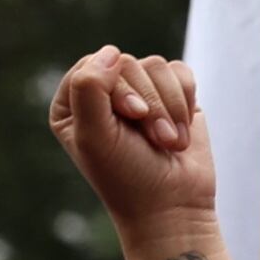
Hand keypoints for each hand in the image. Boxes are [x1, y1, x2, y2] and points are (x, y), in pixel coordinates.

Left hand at [51, 49, 233, 259]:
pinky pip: (180, 73)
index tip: (130, 117)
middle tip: (155, 139)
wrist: (174, 207)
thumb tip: (112, 52)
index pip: (92, 65)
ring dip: (169, 108)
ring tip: (170, 143)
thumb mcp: (95, 136)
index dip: (116, 87)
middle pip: (127, 63)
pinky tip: (182, 132)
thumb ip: (90, 89)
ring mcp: (140, 94)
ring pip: (156, 67)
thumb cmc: (128, 178)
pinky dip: (186, 101)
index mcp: (73, 104)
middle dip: (148, 102)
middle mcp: (104, 94)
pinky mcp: (173, 97)